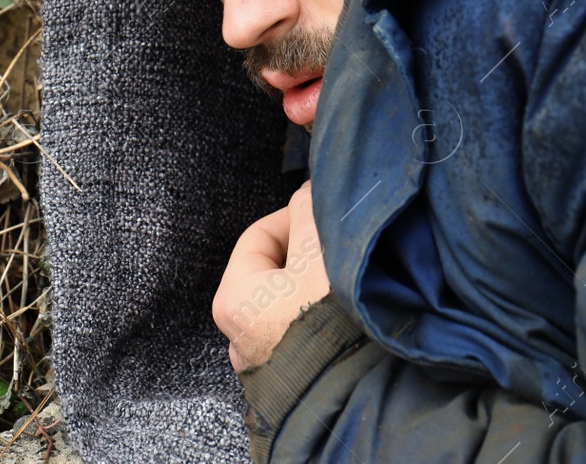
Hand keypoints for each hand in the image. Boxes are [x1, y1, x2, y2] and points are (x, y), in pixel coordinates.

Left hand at [212, 180, 331, 371]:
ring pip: (284, 298)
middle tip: (334, 250)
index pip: (259, 235)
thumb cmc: (328, 324)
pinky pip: (294, 327)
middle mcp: (236, 330)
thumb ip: (308, 215)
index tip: (321, 218)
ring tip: (339, 281)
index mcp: (232, 297)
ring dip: (311, 284)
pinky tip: (338, 312)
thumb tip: (305, 194)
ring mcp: (259, 356)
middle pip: (270, 267)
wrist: (354, 390)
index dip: (293, 218)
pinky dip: (313, 313)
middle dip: (304, 252)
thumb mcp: (318, 256)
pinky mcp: (284, 373)